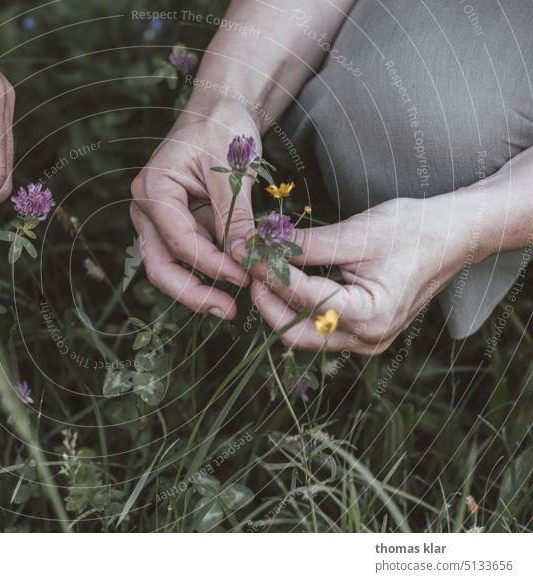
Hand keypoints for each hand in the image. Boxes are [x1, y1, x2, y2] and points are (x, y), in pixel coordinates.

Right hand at [130, 103, 256, 318]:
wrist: (221, 108)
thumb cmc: (223, 128)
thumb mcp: (232, 171)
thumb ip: (236, 218)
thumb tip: (245, 260)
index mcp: (153, 190)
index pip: (179, 242)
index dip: (211, 266)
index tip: (245, 278)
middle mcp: (147, 208)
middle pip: (160, 265)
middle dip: (193, 293)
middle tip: (228, 311)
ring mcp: (159, 219)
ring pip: (170, 267)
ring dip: (200, 287)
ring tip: (234, 304)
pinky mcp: (177, 224)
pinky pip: (188, 256)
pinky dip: (209, 270)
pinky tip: (234, 279)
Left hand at [246, 197, 471, 353]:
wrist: (454, 236)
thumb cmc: (412, 230)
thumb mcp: (354, 233)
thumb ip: (305, 245)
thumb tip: (261, 243)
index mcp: (369, 315)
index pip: (302, 298)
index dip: (269, 274)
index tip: (247, 253)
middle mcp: (368, 338)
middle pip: (296, 333)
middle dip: (267, 302)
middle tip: (251, 269)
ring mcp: (367, 342)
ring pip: (306, 336)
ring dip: (280, 308)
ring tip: (265, 274)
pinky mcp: (365, 335)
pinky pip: (321, 331)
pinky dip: (300, 311)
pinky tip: (288, 284)